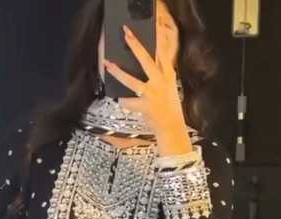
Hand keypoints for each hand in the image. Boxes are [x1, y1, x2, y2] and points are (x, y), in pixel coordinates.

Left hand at [104, 23, 192, 155]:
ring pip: (131, 80)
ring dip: (118, 72)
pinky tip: (123, 101)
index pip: (164, 54)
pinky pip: (128, 101)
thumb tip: (151, 65)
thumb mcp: (170, 88)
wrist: (172, 127)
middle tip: (126, 34)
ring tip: (108, 65)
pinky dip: (124, 102)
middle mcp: (160, 82)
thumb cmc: (169, 108)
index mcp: (168, 76)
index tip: (153, 28)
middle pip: (146, 60)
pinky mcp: (144, 106)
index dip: (158, 40)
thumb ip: (162, 75)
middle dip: (135, 46)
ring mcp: (152, 94)